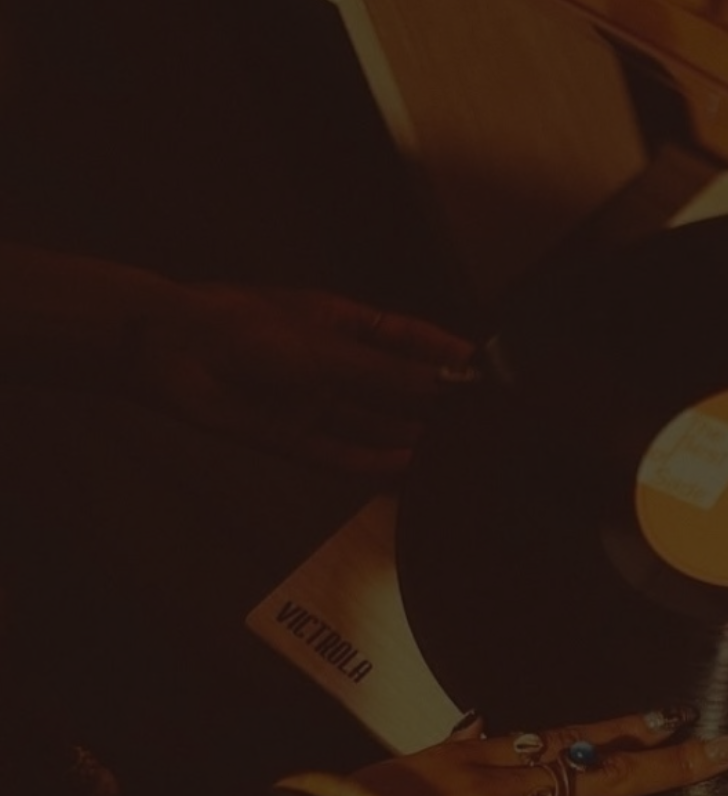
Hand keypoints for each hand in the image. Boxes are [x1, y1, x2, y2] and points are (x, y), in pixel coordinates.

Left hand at [135, 282, 476, 475]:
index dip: (445, 355)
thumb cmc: (249, 328)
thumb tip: (448, 386)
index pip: (408, 339)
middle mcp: (333, 365)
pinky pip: (340, 455)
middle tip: (482, 426)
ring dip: (408, 440)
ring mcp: (313, 403)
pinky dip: (371, 464)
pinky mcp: (293, 439)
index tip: (487, 372)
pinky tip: (406, 471)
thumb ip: (389, 374)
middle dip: (433, 404)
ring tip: (454, 458)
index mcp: (342, 324)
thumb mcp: (329, 348)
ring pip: (372, 426)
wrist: (172, 354)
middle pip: (393, 388)